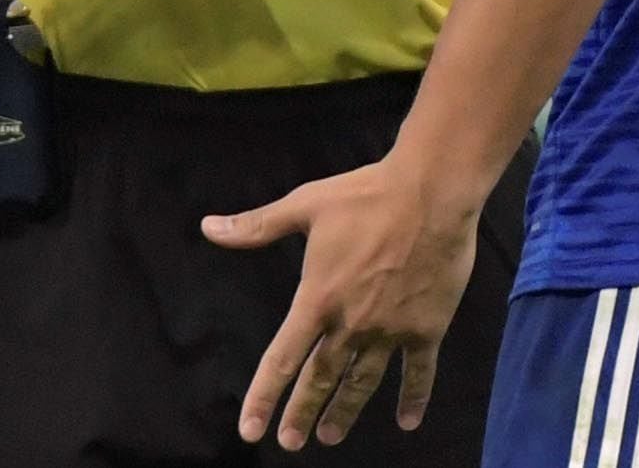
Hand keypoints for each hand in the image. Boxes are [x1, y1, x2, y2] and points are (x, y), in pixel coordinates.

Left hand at [205, 157, 480, 448]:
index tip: (251, 430)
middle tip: (289, 442)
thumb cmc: (364, 196)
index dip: (264, 396)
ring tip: (330, 435)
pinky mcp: (426, 329)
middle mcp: (352, 324)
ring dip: (345, 411)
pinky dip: (413, 398)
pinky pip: (418, 373)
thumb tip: (208, 227)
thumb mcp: (304, 206)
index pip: (283, 359)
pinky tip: (407, 422)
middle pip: (321, 379)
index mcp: (317, 299)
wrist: (431, 195)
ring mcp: (391, 330)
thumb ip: (257, 226)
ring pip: (363, 382)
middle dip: (302, 414)